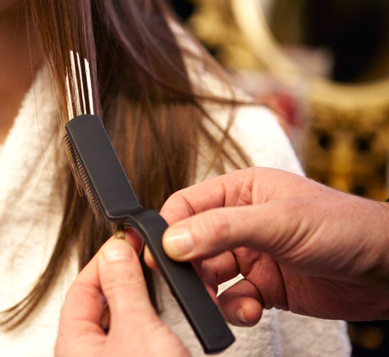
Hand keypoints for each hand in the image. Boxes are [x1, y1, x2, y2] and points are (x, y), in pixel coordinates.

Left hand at [55, 234, 189, 356]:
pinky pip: (139, 336)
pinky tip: (167, 316)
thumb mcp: (136, 330)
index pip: (81, 288)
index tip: (126, 240)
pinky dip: (152, 320)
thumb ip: (124, 288)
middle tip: (141, 255)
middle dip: (121, 276)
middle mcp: (90, 355)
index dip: (104, 260)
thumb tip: (115, 252)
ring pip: (122, 320)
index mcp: (74, 345)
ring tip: (156, 280)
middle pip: (99, 302)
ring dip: (139, 299)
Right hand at [157, 167, 388, 324]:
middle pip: (193, 243)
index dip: (168, 228)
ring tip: (224, 302)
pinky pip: (233, 298)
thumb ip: (222, 229)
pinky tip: (251, 310)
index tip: (156, 254)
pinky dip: (235, 309)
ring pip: (209, 275)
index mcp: (242, 191)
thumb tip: (173, 240)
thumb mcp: (279, 222)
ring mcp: (252, 254)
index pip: (187, 205)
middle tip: (189, 286)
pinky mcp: (264, 285)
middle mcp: (242, 221)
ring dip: (211, 293)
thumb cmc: (345, 227)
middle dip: (189, 267)